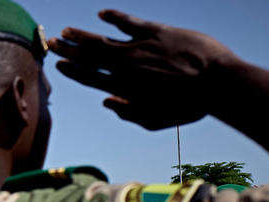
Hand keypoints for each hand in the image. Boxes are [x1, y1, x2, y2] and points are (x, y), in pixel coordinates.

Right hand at [49, 10, 236, 129]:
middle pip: (89, 57)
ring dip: (82, 34)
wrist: (216, 83)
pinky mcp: (156, 32)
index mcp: (124, 88)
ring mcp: (139, 47)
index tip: (60, 64)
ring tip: (67, 31)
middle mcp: (126, 67)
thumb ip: (129, 114)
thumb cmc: (189, 106)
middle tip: (52, 43)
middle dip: (68, 49)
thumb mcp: (157, 120)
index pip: (90, 77)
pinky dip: (114, 17)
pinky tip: (102, 14)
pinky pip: (128, 22)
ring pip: (102, 39)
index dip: (72, 70)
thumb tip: (106, 101)